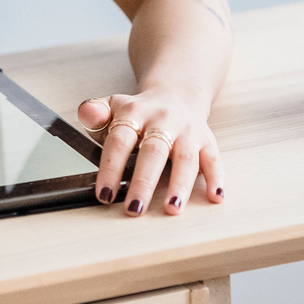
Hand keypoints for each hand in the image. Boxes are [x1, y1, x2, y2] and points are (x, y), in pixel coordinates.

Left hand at [77, 90, 223, 215]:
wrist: (176, 94)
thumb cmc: (139, 112)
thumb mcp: (112, 107)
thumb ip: (95, 113)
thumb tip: (87, 113)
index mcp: (135, 113)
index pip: (120, 140)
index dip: (111, 167)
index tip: (104, 194)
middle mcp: (164, 120)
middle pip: (154, 151)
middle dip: (144, 182)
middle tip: (134, 209)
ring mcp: (187, 131)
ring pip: (185, 158)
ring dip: (180, 185)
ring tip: (172, 208)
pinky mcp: (207, 141)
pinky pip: (214, 159)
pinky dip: (216, 178)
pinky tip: (215, 197)